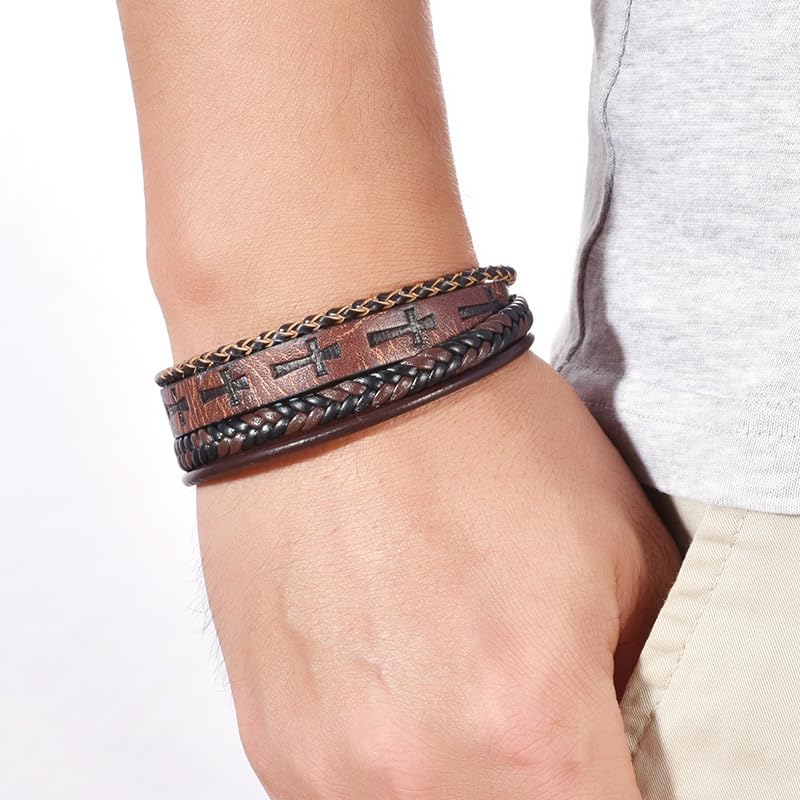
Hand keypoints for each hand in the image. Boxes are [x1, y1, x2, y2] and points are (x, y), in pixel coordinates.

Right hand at [197, 351, 679, 798]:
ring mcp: (324, 761)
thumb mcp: (624, 547)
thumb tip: (627, 733)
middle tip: (527, 712)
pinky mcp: (267, 734)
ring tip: (452, 681)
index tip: (599, 748)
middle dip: (537, 780)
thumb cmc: (468, 430)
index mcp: (527, 723)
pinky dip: (387, 760)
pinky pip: (347, 794)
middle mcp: (411, 769)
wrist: (333, 373)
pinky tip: (394, 676)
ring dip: (456, 775)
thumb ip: (645, 678)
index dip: (614, 784)